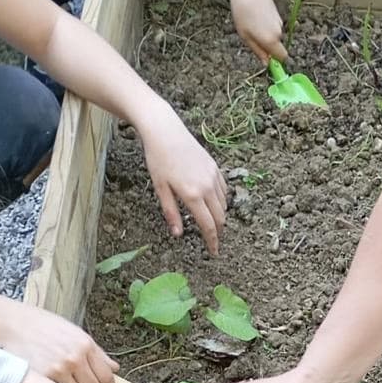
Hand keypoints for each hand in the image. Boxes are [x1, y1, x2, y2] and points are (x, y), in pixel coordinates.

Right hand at [0, 297, 117, 382]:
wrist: (9, 323)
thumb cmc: (39, 325)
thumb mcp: (72, 331)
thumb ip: (95, 352)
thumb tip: (115, 368)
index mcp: (85, 344)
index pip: (107, 375)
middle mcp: (75, 357)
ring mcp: (60, 369)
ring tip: (63, 382)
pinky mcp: (45, 377)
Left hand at [140, 107, 227, 254]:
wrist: (165, 130)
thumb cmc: (158, 159)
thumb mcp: (160, 188)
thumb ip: (171, 212)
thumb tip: (178, 234)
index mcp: (192, 195)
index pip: (208, 225)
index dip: (212, 241)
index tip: (214, 252)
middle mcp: (207, 187)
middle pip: (220, 218)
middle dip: (218, 232)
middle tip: (213, 240)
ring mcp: (213, 176)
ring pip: (223, 205)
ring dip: (220, 216)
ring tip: (212, 222)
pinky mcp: (215, 167)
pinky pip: (224, 190)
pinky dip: (221, 201)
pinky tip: (213, 203)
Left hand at [231, 0, 287, 63]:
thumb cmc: (242, 13)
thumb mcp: (246, 37)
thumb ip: (258, 51)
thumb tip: (267, 63)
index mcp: (271, 41)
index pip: (282, 57)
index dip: (276, 60)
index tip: (268, 59)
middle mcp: (279, 33)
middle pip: (277, 46)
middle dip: (268, 46)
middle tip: (253, 36)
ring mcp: (279, 22)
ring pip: (275, 35)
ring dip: (266, 33)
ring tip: (252, 23)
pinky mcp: (277, 14)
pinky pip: (273, 25)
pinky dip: (267, 24)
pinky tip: (256, 15)